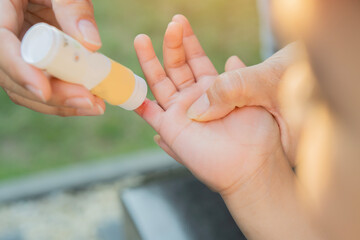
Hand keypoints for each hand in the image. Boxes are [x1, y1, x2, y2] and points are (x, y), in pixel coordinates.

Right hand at [0, 0, 104, 115]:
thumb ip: (73, 7)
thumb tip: (91, 44)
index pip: (0, 46)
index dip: (20, 70)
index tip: (44, 90)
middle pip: (10, 76)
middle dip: (52, 95)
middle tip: (89, 101)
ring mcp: (11, 52)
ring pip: (22, 88)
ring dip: (59, 103)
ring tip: (95, 105)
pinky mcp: (27, 61)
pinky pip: (37, 84)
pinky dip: (61, 96)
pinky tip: (87, 99)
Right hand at [134, 15, 292, 193]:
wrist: (252, 165)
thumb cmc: (258, 133)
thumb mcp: (251, 96)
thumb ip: (236, 78)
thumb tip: (231, 58)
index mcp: (213, 88)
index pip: (196, 59)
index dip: (188, 41)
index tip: (180, 21)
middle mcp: (195, 98)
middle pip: (176, 66)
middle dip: (171, 45)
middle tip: (169, 25)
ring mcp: (181, 113)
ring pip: (159, 83)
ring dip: (149, 62)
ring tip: (140, 39)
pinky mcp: (171, 130)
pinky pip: (149, 114)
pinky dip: (136, 101)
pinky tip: (125, 86)